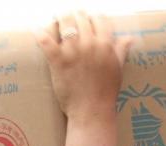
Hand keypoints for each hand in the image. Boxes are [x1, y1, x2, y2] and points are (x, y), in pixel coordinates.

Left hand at [36, 12, 133, 145]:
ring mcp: (73, 51)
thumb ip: (121, 51)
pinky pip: (46, 41)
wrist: (91, 110)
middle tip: (68, 17)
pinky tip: (36, 30)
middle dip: (74, 15)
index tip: (87, 17)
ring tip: (55, 19)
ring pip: (65, 24)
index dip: (92, 16)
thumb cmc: (105, 92)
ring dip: (59, 18)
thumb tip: (129, 38)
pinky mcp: (58, 61)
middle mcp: (90, 44)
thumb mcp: (118, 69)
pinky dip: (40, 33)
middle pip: (81, 18)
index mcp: (106, 44)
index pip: (100, 19)